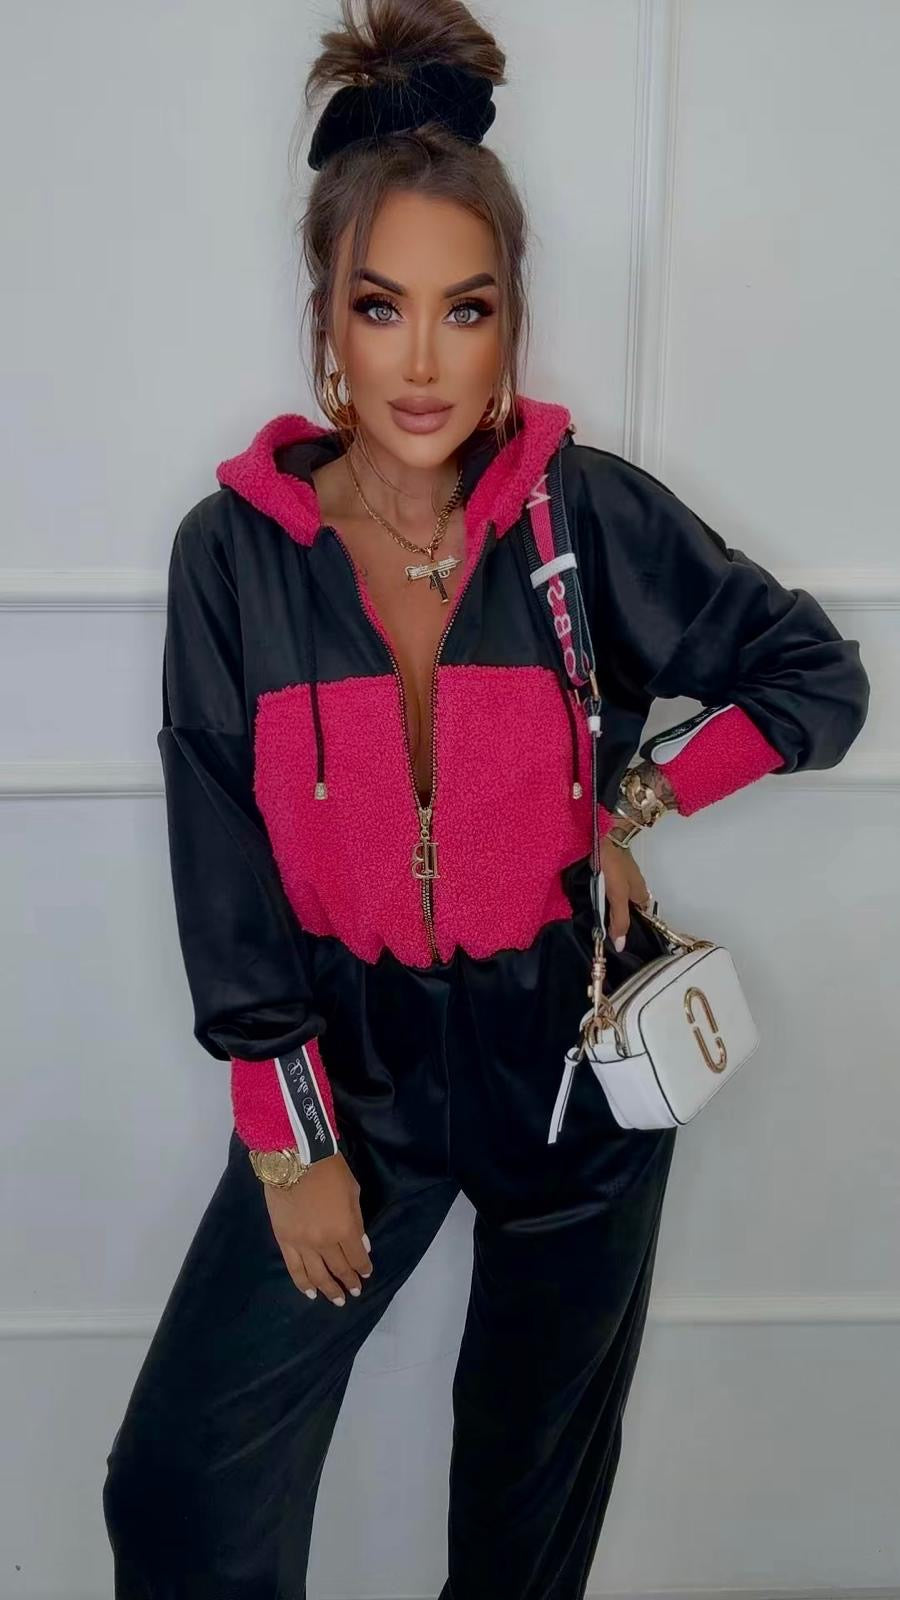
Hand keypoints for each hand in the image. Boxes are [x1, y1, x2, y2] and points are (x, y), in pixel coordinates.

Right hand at [263, 1150, 372, 1307]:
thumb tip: (362, 1245)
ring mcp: (302, 1243)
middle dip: (348, 1281)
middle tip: (354, 1292)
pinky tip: (311, 1293)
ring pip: (317, 1274)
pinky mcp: (284, 1240)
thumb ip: (357, 1222)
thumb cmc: (329, 1170)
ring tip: (337, 1300)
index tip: (366, 1273)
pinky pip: (294, 1268)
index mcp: (345, 1229)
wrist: (293, 1158)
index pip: (357, 1257)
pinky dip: (303, 1283)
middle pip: (338, 1268)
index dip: (363, 1268)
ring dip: (328, 1289)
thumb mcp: (353, 1192)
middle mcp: (324, 1242)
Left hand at [599, 833, 651, 950]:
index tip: (615, 936)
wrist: (604, 834)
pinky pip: (607, 884)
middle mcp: (634, 884)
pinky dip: (601, 891)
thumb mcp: (618, 896)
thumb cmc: (614, 866)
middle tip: (600, 926)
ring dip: (607, 903)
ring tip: (593, 914)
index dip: (630, 925)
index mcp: (641, 892)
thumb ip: (619, 919)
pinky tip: (590, 895)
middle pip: (628, 905)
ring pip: (617, 895)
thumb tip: (621, 945)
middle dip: (616, 915)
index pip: (640, 915)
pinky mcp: (610, 867)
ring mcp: (623, 874)